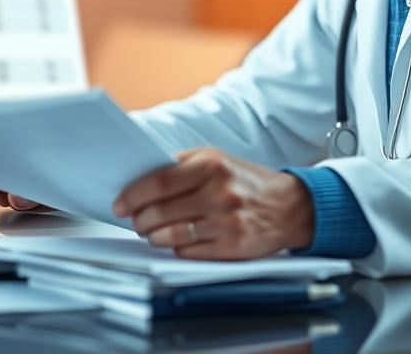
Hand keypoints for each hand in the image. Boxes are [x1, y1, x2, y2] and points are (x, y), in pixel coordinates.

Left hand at [112, 148, 314, 258]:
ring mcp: (226, 222)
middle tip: (135, 220)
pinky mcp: (232, 247)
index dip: (133, 195)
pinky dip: (175, 248)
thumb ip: (181, 164)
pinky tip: (175, 240)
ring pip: (171, 235)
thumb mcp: (217, 158)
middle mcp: (218, 192)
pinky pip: (188, 252)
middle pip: (161, 211)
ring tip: (151, 231)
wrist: (290, 206)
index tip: (119, 203)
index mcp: (211, 165)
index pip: (158, 182)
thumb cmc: (246, 181)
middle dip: (140, 219)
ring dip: (153, 236)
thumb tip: (141, 176)